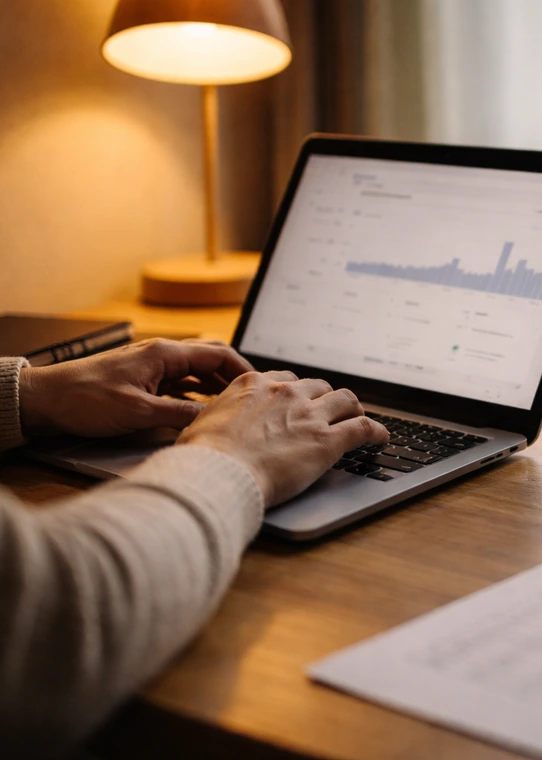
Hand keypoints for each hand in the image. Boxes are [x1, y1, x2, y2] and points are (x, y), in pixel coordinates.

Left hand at [18, 338, 252, 437]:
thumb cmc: (86, 400)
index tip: (261, 389)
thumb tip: (216, 422)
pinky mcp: (141, 378)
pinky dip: (196, 393)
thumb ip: (182, 415)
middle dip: (234, 376)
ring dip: (216, 386)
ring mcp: (151, 365)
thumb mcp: (140, 413)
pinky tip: (202, 411)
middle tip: (252, 397)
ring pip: (195, 371)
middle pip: (211, 358)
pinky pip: (179, 382)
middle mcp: (161, 353)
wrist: (45, 400)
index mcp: (166, 353)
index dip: (244, 371)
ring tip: (234, 406)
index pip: (219, 354)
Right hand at [176, 371, 388, 505]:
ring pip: (346, 400)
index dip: (296, 391)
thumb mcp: (203, 423)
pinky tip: (381, 438)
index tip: (299, 401)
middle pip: (319, 386)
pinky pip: (363, 428)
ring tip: (358, 419)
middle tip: (330, 413)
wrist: (217, 472)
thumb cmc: (202, 456)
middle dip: (326, 399)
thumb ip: (220, 417)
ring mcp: (309, 414)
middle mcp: (286, 392)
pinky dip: (376, 431)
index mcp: (254, 384)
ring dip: (353, 409)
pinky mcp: (328, 440)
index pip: (286, 378)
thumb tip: (215, 427)